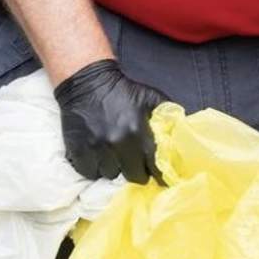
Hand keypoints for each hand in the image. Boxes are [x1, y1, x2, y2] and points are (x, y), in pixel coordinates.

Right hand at [54, 59, 166, 183]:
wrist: (86, 82)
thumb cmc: (122, 90)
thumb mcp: (150, 97)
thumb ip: (168, 116)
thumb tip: (181, 136)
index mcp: (138, 132)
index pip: (155, 167)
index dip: (158, 174)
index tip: (159, 176)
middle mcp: (118, 144)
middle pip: (134, 176)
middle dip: (137, 171)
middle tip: (134, 164)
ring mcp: (96, 149)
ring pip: (110, 175)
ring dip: (114, 167)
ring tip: (113, 156)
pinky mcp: (78, 151)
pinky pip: (90, 172)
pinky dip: (94, 168)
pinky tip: (98, 157)